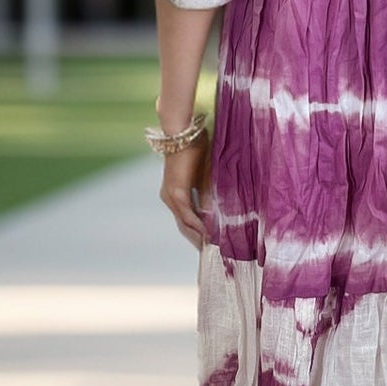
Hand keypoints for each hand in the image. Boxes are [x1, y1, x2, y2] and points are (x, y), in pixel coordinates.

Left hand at [158, 128, 212, 249]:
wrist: (183, 132)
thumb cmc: (196, 148)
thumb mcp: (206, 175)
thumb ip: (209, 194)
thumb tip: (216, 213)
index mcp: (175, 194)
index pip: (186, 220)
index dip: (197, 233)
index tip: (209, 245)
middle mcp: (169, 197)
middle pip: (183, 226)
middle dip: (196, 240)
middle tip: (209, 254)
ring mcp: (171, 196)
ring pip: (184, 223)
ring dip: (197, 236)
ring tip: (210, 248)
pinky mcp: (176, 192)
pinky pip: (187, 214)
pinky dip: (197, 224)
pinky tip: (207, 233)